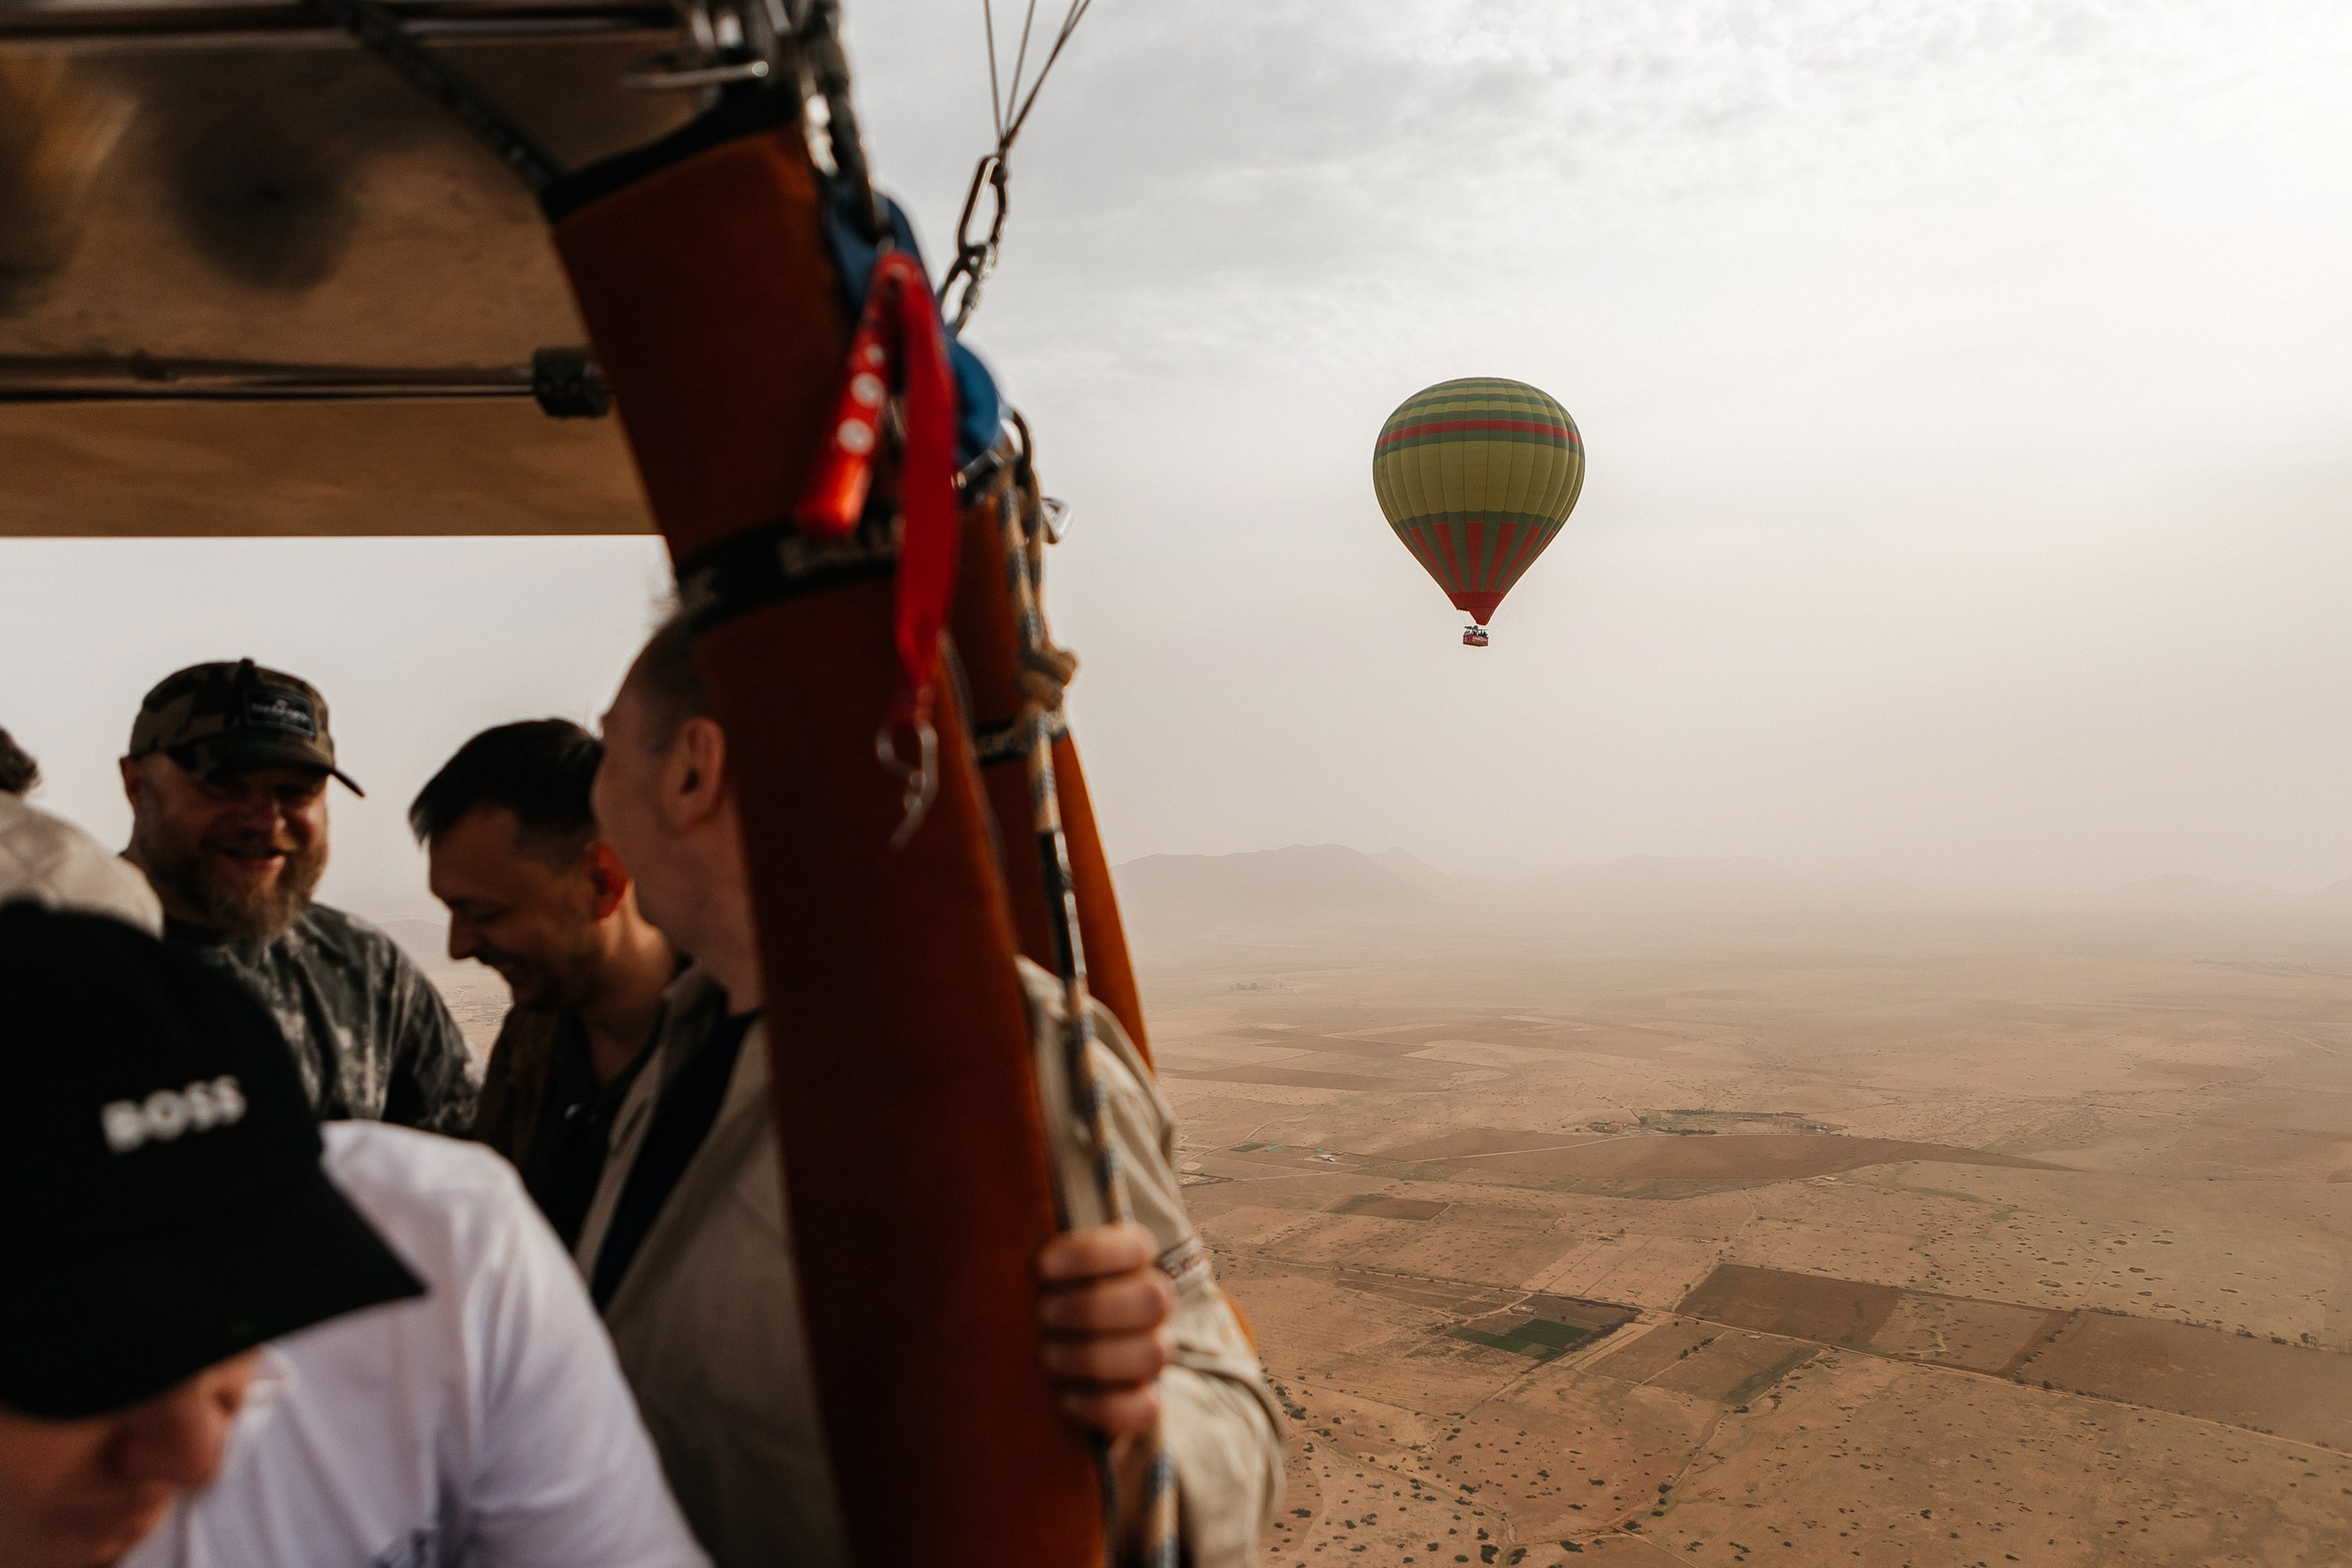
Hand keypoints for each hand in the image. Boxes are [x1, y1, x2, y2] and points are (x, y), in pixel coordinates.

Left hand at [1035, 1220, 1174, 1437]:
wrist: (1021, 1370)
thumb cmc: (1019, 1300)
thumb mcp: (1019, 1267)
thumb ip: (1017, 1237)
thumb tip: (980, 1176)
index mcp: (1128, 1262)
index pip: (1138, 1246)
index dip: (1094, 1254)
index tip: (1041, 1266)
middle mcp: (1149, 1305)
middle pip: (1155, 1300)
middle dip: (1093, 1308)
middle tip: (1043, 1315)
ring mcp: (1150, 1355)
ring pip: (1154, 1353)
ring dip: (1095, 1355)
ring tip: (1046, 1356)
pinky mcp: (1142, 1405)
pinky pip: (1146, 1410)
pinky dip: (1105, 1406)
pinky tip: (1064, 1399)